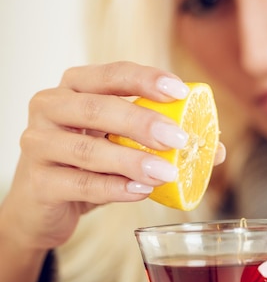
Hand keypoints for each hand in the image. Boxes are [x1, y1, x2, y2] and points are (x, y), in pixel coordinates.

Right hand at [0, 62, 223, 281]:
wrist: (43, 206)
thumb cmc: (87, 166)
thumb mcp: (122, 146)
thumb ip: (161, 142)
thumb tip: (215, 149)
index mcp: (74, 87)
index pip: (111, 74)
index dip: (146, 80)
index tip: (181, 92)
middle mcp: (50, 107)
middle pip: (97, 108)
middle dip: (143, 122)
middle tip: (179, 139)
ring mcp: (38, 144)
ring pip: (88, 149)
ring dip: (133, 161)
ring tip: (167, 173)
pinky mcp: (38, 182)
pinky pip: (80, 183)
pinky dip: (114, 188)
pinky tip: (140, 192)